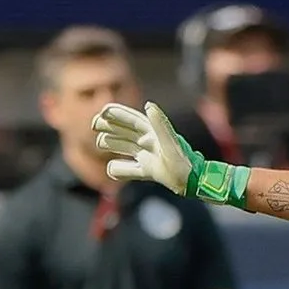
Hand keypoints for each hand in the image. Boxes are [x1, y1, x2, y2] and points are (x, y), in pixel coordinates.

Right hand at [92, 101, 250, 206]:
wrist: (193, 183)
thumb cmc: (182, 162)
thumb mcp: (170, 142)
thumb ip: (159, 125)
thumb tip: (148, 105)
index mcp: (153, 133)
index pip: (131, 119)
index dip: (116, 114)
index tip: (102, 112)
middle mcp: (148, 143)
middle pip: (124, 131)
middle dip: (109, 127)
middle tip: (94, 125)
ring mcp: (148, 156)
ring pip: (124, 147)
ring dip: (112, 144)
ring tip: (101, 142)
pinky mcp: (149, 171)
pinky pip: (129, 169)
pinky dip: (120, 170)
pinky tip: (112, 169)